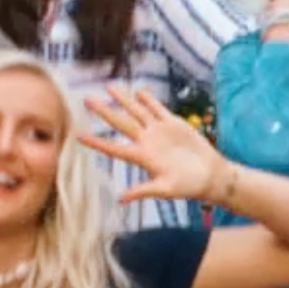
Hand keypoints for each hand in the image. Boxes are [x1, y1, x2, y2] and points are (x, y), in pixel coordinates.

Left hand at [79, 86, 235, 205]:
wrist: (210, 175)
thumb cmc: (188, 186)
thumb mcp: (165, 190)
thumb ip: (143, 191)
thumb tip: (121, 199)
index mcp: (142, 157)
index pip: (114, 148)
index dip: (97, 142)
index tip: (78, 136)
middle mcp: (147, 142)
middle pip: (121, 124)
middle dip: (104, 112)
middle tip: (87, 100)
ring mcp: (159, 131)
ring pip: (137, 112)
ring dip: (123, 100)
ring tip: (108, 88)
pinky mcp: (173, 124)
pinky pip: (157, 109)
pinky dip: (148, 100)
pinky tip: (138, 92)